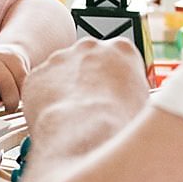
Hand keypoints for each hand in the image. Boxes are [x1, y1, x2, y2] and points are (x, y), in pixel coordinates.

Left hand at [20, 30, 151, 145]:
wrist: (85, 134)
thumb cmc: (118, 125)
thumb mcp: (145, 106)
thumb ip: (136, 96)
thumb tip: (137, 107)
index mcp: (122, 50)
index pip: (118, 60)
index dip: (115, 82)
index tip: (113, 97)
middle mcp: (90, 47)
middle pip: (88, 63)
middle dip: (87, 83)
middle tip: (91, 110)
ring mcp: (61, 58)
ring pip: (62, 75)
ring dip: (65, 93)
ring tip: (73, 121)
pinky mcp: (37, 75)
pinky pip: (40, 90)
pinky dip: (44, 104)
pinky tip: (56, 121)